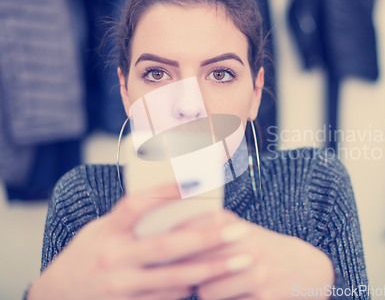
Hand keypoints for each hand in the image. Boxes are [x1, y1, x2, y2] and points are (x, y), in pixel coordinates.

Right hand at [27, 184, 252, 299]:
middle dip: (208, 238)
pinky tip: (211, 280)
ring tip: (240, 259)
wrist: (58, 295)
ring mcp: (120, 287)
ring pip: (174, 279)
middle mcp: (113, 259)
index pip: (136, 206)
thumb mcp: (102, 230)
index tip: (194, 181)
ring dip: (210, 269)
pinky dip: (190, 289)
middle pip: (167, 246)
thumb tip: (174, 202)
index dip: (165, 192)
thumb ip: (132, 220)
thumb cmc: (88, 254)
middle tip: (239, 230)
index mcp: (107, 232)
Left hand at [182, 210, 334, 299]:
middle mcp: (248, 247)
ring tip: (217, 286)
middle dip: (185, 271)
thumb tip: (175, 228)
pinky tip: (235, 295)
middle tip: (182, 273)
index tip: (158, 247)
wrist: (309, 271)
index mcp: (240, 227)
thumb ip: (214, 225)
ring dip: (206, 292)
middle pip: (195, 264)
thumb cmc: (267, 249)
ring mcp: (257, 274)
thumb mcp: (244, 230)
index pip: (193, 232)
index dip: (171, 242)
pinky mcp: (264, 297)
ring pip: (207, 292)